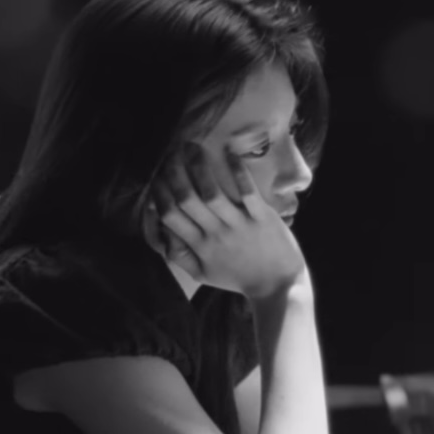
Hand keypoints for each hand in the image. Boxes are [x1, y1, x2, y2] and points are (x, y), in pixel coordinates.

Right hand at [143, 142, 304, 298]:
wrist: (278, 286)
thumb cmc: (238, 277)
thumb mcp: (202, 274)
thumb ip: (179, 255)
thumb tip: (159, 232)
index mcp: (199, 246)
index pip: (170, 215)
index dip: (159, 192)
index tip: (156, 174)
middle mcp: (215, 234)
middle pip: (186, 199)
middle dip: (173, 172)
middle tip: (171, 152)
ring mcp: (239, 225)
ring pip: (212, 193)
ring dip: (199, 167)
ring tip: (191, 147)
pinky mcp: (262, 218)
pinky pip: (247, 191)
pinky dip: (237, 171)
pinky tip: (229, 152)